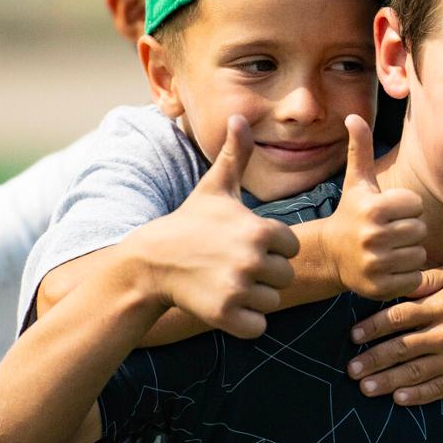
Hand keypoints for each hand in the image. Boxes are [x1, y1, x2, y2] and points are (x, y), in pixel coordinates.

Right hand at [146, 116, 298, 338]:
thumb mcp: (215, 188)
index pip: (291, 246)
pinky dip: (245, 321)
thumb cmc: (189, 223)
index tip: (246, 244)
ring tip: (226, 282)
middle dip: (265, 275)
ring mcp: (239, 289)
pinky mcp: (226, 316)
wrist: (151, 261)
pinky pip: (258, 326)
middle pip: (285, 276)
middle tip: (234, 266)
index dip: (272, 248)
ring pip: (272, 301)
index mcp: (260, 230)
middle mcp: (253, 259)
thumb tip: (240, 115)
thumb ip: (236, 155)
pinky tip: (224, 303)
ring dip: (254, 298)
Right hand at [322, 115, 425, 299]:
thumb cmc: (351, 212)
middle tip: (388, 232)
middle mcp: (374, 236)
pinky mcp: (381, 287)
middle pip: (420, 230)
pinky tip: (390, 267)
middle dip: (408, 230)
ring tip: (389, 249)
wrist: (331, 255)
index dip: (406, 207)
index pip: (416, 205)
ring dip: (409, 252)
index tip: (388, 211)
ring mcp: (377, 263)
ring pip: (419, 254)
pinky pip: (415, 278)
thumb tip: (353, 117)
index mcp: (373, 208)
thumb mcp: (357, 181)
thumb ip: (361, 148)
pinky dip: (408, 274)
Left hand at [346, 265, 442, 404]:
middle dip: (374, 359)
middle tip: (351, 369)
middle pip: (402, 348)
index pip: (399, 317)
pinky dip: (418, 395)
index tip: (354, 336)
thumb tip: (395, 281)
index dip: (373, 327)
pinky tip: (399, 398)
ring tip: (365, 388)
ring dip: (388, 381)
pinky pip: (439, 388)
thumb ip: (425, 279)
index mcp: (440, 307)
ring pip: (416, 372)